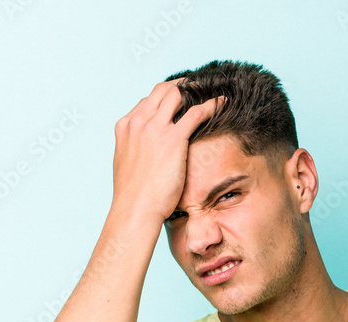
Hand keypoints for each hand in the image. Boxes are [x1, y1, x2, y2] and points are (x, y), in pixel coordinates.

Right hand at [110, 78, 224, 222]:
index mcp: (125, 127)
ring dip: (196, 90)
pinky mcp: (173, 139)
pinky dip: (211, 105)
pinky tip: (222, 103)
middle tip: (198, 87)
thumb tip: (147, 152)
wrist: (135, 210)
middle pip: (162, 90)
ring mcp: (154, 128)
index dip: (165, 97)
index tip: (179, 99)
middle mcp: (138, 122)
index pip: (147, 101)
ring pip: (177, 94)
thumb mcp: (128, 164)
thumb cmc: (133, 196)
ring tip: (211, 90)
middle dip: (181, 86)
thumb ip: (137, 149)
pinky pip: (196, 113)